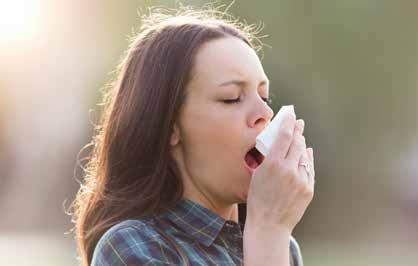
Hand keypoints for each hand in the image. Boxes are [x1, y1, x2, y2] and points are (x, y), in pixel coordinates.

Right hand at [246, 112, 314, 231]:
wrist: (269, 225)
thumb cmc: (258, 199)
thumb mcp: (257, 175)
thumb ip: (269, 158)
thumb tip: (280, 144)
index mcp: (273, 164)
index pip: (284, 136)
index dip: (288, 122)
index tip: (291, 114)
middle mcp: (289, 170)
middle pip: (297, 143)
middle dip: (298, 130)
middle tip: (298, 122)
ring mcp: (301, 180)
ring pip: (304, 155)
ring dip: (302, 145)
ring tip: (300, 137)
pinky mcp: (308, 189)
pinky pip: (309, 169)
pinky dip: (307, 160)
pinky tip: (306, 154)